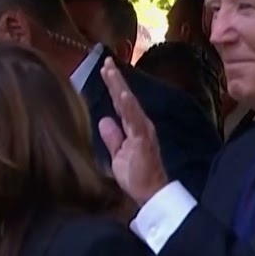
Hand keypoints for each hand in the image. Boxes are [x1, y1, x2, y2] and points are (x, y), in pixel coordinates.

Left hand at [97, 59, 168, 205]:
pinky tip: (122, 94)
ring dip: (119, 87)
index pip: (120, 103)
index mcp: (133, 127)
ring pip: (129, 104)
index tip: (104, 69)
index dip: (113, 86)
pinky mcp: (143, 139)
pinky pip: (135, 120)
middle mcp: (139, 124)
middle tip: (105, 62)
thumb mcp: (118, 154)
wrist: (150, 193)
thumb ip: (113, 137)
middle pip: (124, 98)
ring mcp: (142, 130)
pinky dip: (128, 106)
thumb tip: (104, 120)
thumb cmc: (137, 176)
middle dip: (115, 80)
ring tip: (110, 71)